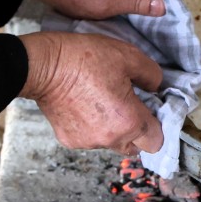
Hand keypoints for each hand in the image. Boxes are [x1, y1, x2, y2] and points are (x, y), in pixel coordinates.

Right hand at [19, 30, 164, 153]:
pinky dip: (90, 126)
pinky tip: (83, 105)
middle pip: (135, 147)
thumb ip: (151, 75)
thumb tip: (155, 87)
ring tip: (101, 101)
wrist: (43, 65)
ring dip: (112, 128)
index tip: (151, 109)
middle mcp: (110, 138)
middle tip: (128, 106)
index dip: (158, 124)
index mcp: (129, 121)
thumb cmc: (83, 59)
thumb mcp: (127, 55)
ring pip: (111, 142)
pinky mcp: (69, 139)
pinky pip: (89, 138)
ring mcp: (87, 142)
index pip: (157, 141)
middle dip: (136, 131)